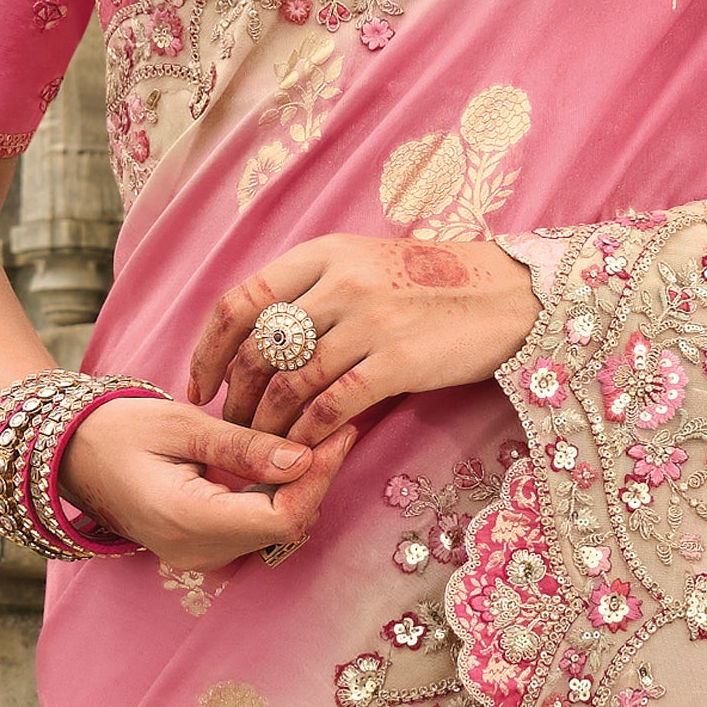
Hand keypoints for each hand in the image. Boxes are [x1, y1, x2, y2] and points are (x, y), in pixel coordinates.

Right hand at [59, 392, 331, 570]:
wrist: (69, 454)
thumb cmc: (116, 429)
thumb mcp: (180, 424)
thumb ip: (242, 445)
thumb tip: (303, 457)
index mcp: (187, 520)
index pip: (281, 517)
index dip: (318, 477)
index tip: (339, 432)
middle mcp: (197, 551)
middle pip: (285, 527)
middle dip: (316, 478)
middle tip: (336, 424)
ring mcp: (200, 555)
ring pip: (275, 529)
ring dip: (300, 486)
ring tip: (315, 434)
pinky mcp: (204, 547)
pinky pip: (255, 526)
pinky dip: (277, 494)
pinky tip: (285, 456)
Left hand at [191, 231, 538, 449]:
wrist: (508, 296)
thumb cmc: (433, 288)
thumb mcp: (367, 264)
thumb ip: (316, 290)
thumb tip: (263, 337)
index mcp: (325, 254)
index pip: (242, 301)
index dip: (209, 349)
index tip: (199, 386)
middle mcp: (340, 283)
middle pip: (259, 349)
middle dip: (235, 398)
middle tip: (229, 429)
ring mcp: (368, 322)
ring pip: (290, 385)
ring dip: (266, 427)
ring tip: (260, 449)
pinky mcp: (396, 362)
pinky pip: (331, 407)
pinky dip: (308, 436)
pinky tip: (302, 451)